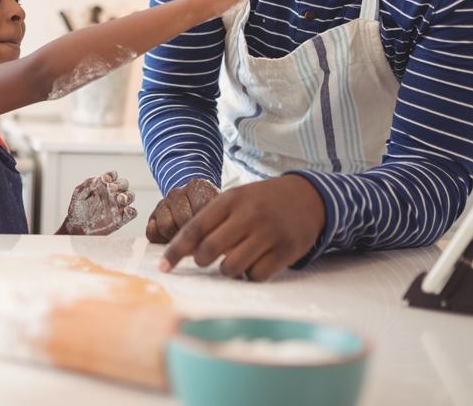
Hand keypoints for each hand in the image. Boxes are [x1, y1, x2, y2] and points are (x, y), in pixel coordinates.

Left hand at [58, 171, 136, 235]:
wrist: (77, 227)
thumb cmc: (77, 209)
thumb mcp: (78, 194)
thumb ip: (87, 185)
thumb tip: (97, 179)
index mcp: (103, 185)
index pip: (112, 176)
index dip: (111, 175)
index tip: (105, 178)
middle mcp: (112, 194)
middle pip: (124, 184)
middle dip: (120, 184)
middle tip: (112, 188)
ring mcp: (118, 206)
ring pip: (130, 196)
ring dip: (128, 195)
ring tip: (120, 198)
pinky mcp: (121, 219)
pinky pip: (132, 213)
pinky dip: (132, 211)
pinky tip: (127, 210)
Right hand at [146, 177, 218, 242]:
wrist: (192, 199)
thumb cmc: (209, 208)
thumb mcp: (220, 208)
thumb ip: (219, 219)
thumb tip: (218, 241)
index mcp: (196, 186)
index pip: (201, 208)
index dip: (209, 226)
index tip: (215, 235)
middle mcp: (177, 192)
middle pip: (183, 219)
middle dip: (194, 235)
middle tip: (202, 241)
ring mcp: (163, 203)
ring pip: (166, 226)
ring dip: (177, 237)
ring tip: (187, 240)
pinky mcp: (152, 216)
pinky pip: (151, 231)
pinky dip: (161, 239)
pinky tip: (172, 239)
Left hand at [159, 175, 325, 281]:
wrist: (307, 196)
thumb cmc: (261, 201)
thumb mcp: (235, 199)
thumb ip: (209, 221)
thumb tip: (181, 250)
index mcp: (230, 200)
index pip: (194, 228)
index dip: (176, 250)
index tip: (164, 267)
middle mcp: (248, 216)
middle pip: (210, 250)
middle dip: (202, 260)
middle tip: (206, 259)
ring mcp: (269, 234)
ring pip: (232, 267)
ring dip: (227, 269)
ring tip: (234, 259)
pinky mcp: (286, 251)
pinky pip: (256, 275)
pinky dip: (250, 275)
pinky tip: (254, 262)